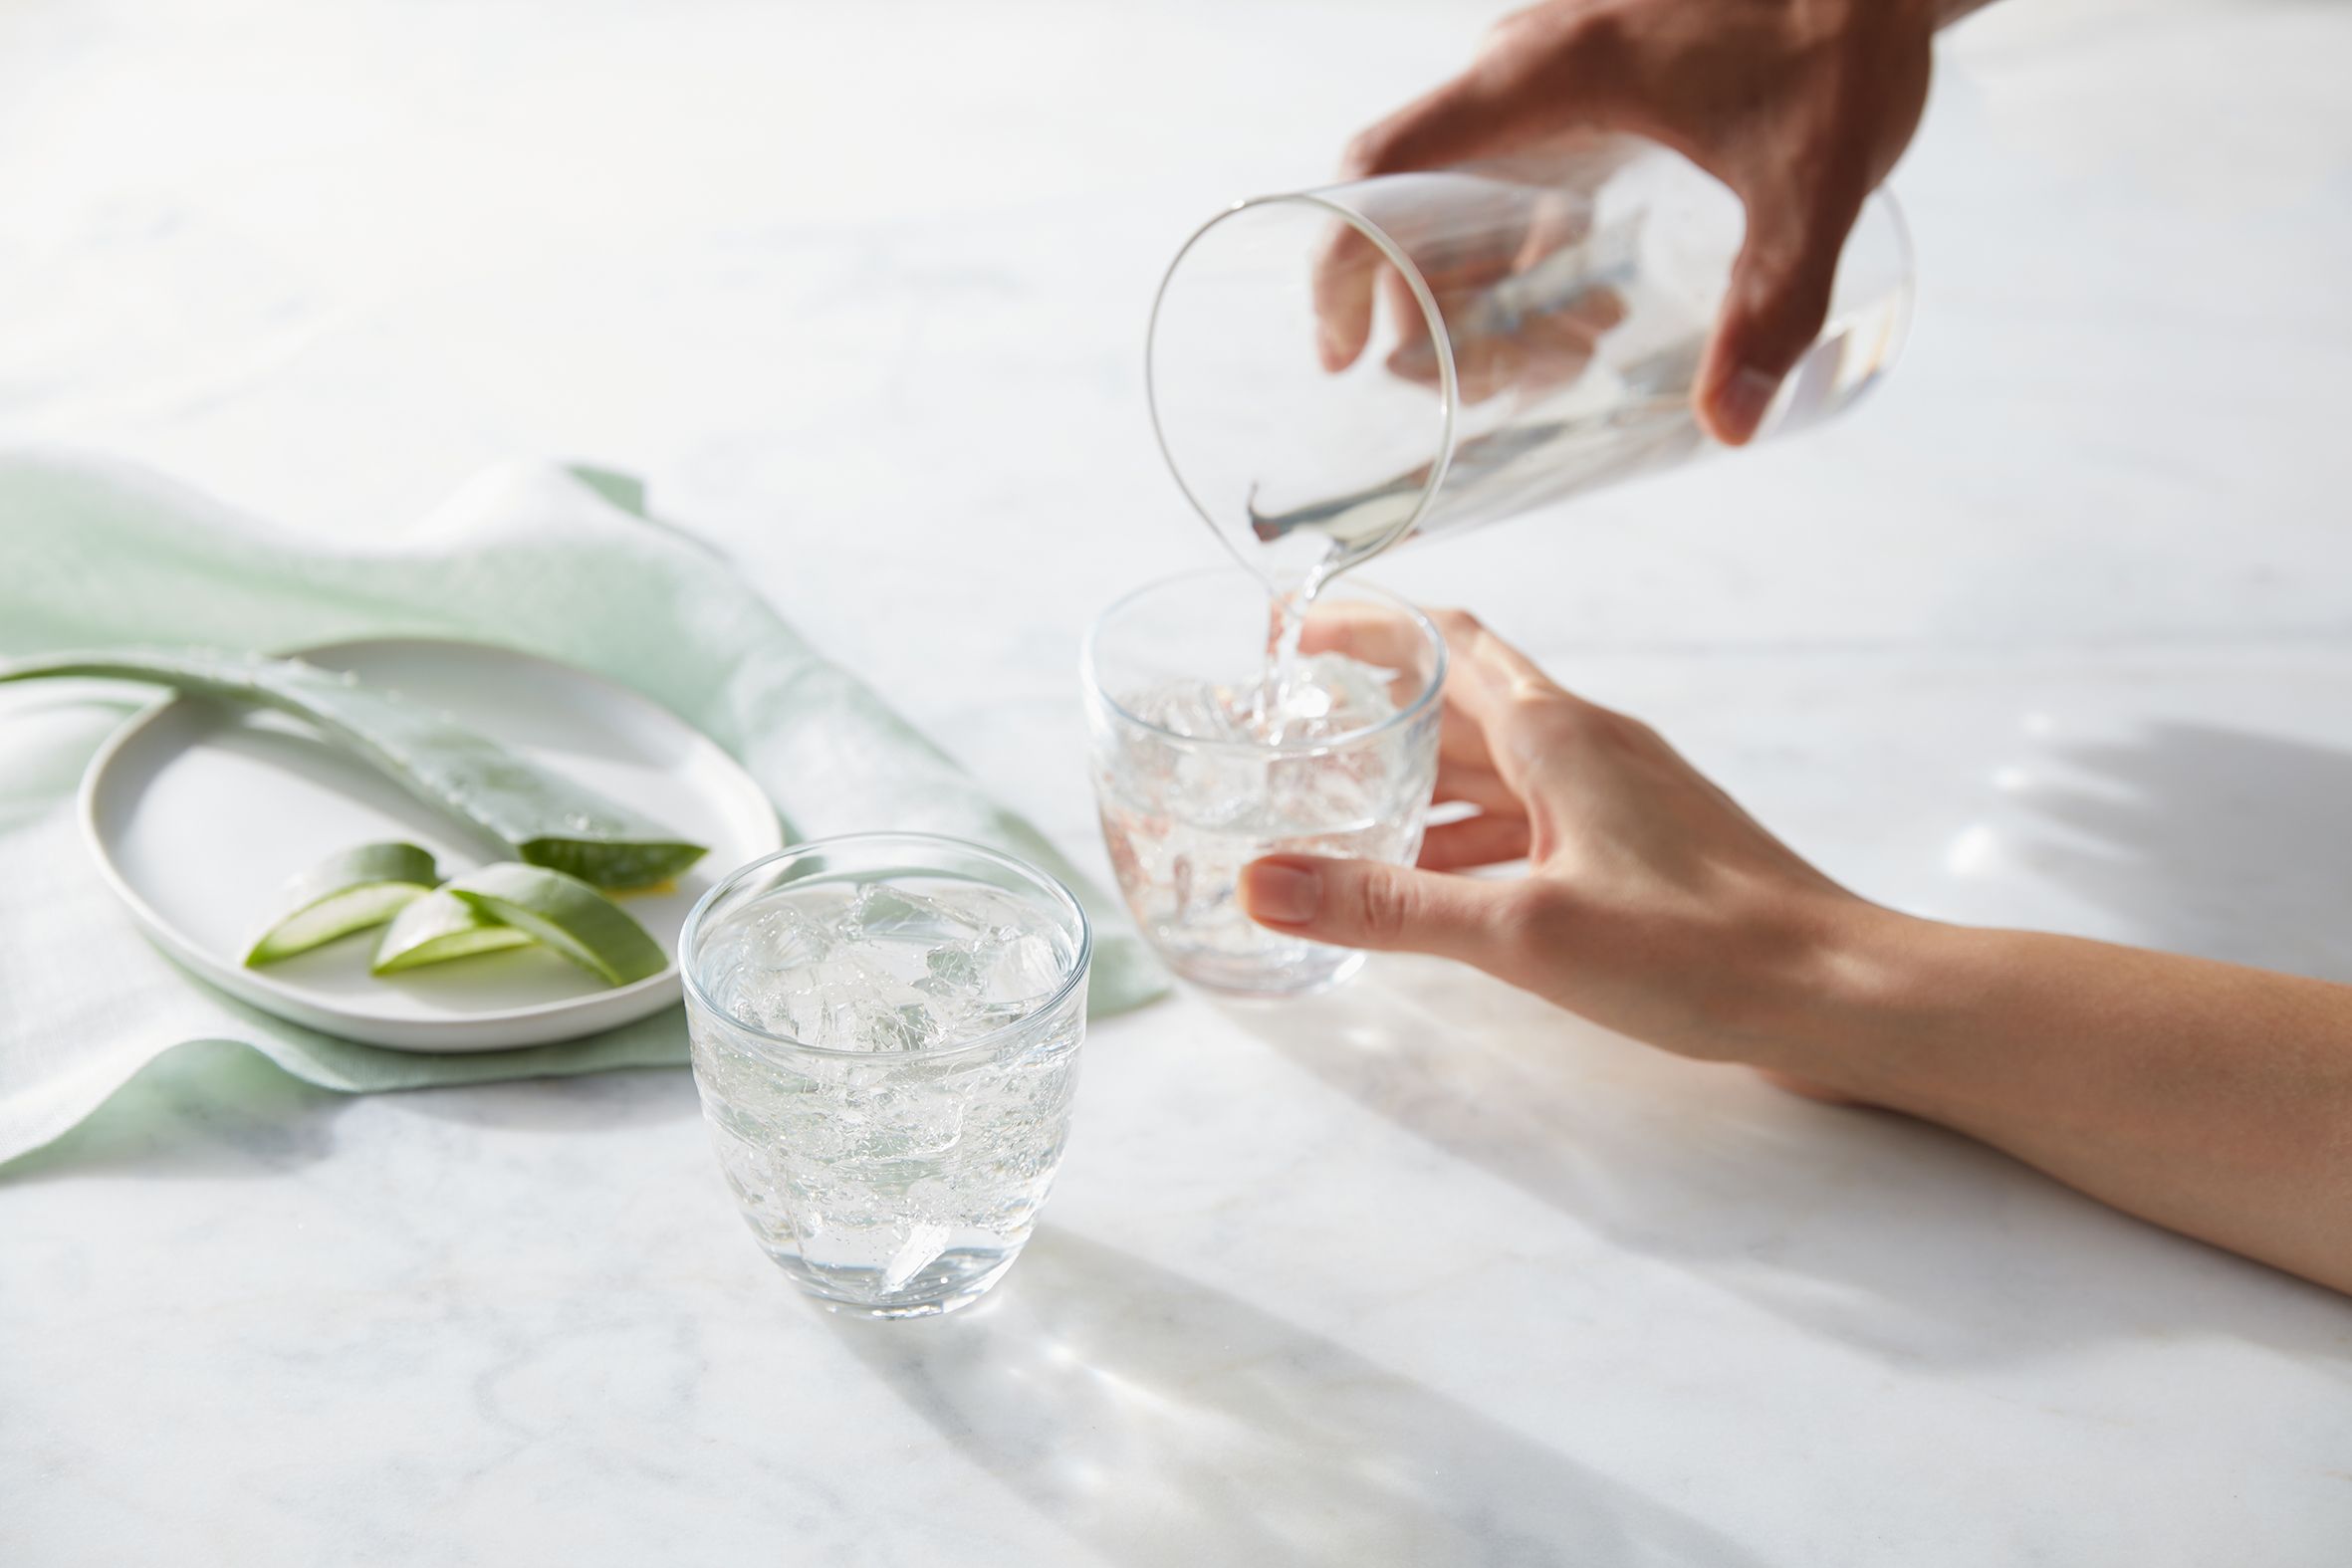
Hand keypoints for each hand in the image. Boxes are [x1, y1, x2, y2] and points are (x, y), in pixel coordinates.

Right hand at [1244, 611, 2351, 1295]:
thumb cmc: (1700, 948)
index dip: (1363, 624)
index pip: (1445, 639)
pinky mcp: (1638, 852)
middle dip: (1369, 701)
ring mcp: (1618, 798)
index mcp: (1559, 733)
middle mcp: (1587, 747)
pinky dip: (1462, 834)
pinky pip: (1526, 820)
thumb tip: (1260, 883)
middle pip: (1459, 697)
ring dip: (1411, 775)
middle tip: (1283, 722)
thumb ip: (1386, 906)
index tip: (1285, 629)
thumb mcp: (1522, 929)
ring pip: (1490, 765)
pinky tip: (1426, 881)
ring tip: (1327, 806)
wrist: (1841, 992)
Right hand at [1321, 0, 1943, 442]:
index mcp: (1539, 77)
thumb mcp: (1811, 183)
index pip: (1381, 166)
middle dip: (1448, 318)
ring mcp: (1552, 71)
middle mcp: (1522, 67)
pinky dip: (1529, 250)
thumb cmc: (1845, 38)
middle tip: (1528, 385)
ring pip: (1469, 197)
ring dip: (1496, 293)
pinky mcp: (1589, 82)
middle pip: (1416, 206)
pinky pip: (1516, 175)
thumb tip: (1730, 426)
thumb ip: (1776, 301)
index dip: (1340, 267)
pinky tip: (1597, 302)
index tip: (1344, 357)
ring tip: (1582, 354)